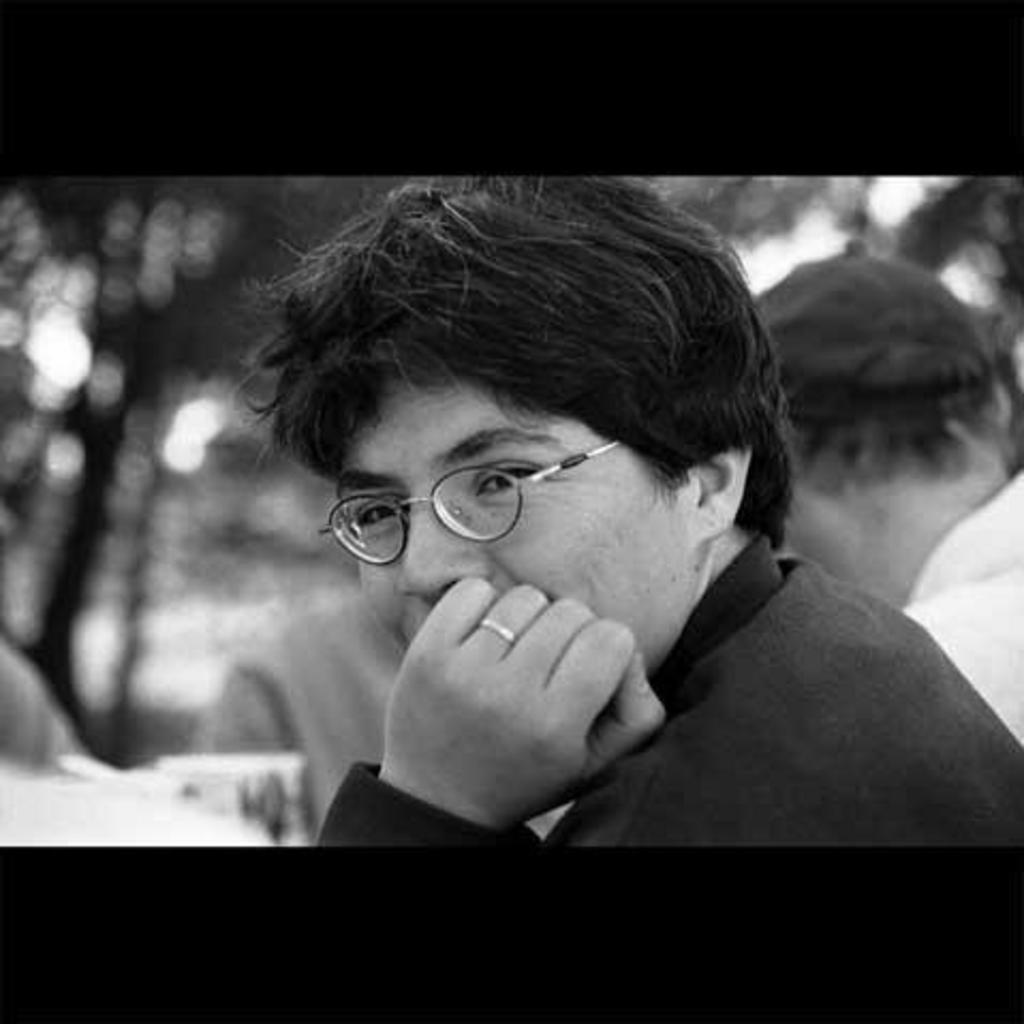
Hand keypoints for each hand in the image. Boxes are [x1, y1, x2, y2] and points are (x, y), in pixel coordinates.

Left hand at [379, 578, 665, 829]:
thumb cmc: (527, 774)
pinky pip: (474, 590)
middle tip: (551, 666)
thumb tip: (628, 654)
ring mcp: (462, 671)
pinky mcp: (427, 651)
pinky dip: (485, 605)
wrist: (438, 800)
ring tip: (516, 655)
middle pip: (571, 611)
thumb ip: (639, 712)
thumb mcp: (596, 763)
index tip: (591, 670)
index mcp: (554, 726)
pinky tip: (484, 640)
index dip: (610, 648)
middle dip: (571, 632)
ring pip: (525, 597)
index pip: (612, 638)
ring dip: (529, 619)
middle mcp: (507, 696)